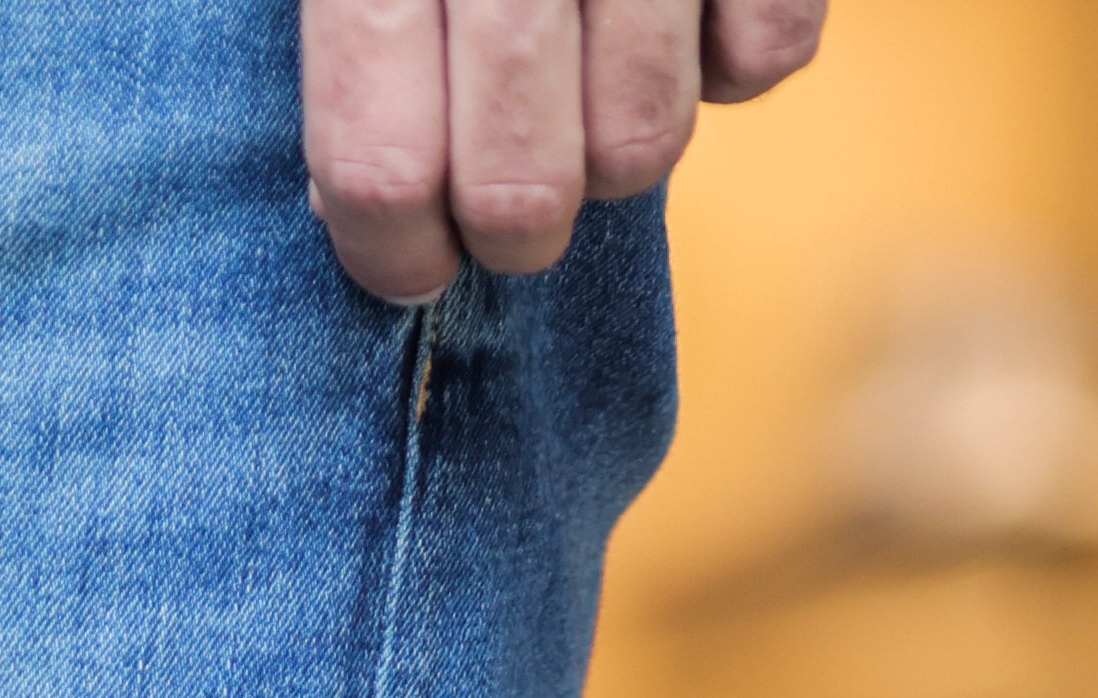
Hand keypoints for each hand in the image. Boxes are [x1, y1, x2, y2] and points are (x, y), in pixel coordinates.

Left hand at [302, 0, 828, 306]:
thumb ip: (355, 43)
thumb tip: (343, 203)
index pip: (382, 171)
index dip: (392, 254)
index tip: (408, 258)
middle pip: (519, 191)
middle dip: (512, 228)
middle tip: (508, 193)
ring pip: (645, 142)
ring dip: (620, 145)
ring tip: (594, 79)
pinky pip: (769, 57)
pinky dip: (736, 62)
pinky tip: (692, 15)